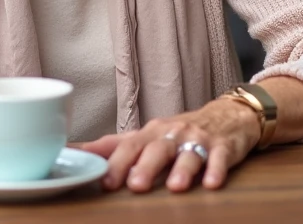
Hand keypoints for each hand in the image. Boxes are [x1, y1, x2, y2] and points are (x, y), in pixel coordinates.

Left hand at [81, 99, 261, 192]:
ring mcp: (198, 139)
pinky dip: (216, 170)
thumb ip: (113, 146)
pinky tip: (211, 183)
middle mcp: (172, 134)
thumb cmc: (179, 131)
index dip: (116, 163)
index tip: (104, 181)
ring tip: (175, 186)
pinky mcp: (222, 147)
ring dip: (181, 169)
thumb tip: (77, 152)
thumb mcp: (146, 136)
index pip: (129, 146)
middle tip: (135, 185)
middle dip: (145, 167)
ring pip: (188, 153)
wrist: (226, 115)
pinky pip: (219, 158)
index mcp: (150, 133)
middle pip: (156, 149)